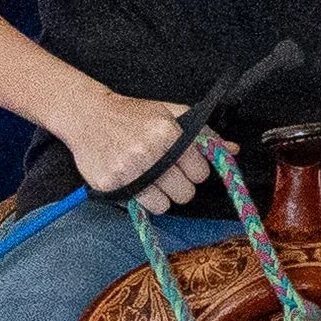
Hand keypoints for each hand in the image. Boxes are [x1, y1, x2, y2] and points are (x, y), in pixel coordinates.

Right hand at [67, 88, 233, 214]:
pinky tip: (132, 179)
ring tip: (149, 178)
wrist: (87, 115)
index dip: (194, 169)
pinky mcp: (111, 184)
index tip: (184, 163)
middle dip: (179, 185)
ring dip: (160, 196)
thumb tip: (232, 150)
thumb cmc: (133, 114)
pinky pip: (140, 206)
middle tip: (166, 172)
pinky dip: (139, 197)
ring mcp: (128, 170)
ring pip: (164, 206)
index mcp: (167, 132)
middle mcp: (149, 152)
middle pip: (186, 193)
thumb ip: (203, 133)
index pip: (201, 172)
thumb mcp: (170, 114)